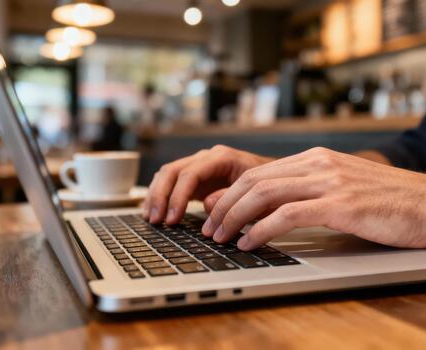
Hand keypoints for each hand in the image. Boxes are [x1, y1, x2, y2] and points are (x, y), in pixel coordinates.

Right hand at [144, 145, 273, 224]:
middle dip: (161, 196)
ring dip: (156, 196)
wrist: (274, 181)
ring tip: (151, 219)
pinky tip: (153, 213)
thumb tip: (206, 205)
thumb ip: (230, 197)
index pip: (190, 173)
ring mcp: (199, 166)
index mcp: (222, 158)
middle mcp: (207, 158)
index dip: (178, 196)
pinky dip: (160, 197)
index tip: (172, 218)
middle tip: (156, 220)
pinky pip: (171, 183)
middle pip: (172, 171)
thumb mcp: (255, 194)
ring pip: (167, 175)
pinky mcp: (195, 178)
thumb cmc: (268, 187)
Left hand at [202, 147, 425, 250]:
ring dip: (236, 217)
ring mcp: (329, 182)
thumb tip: (278, 209)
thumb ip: (312, 191)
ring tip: (222, 237)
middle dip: (225, 206)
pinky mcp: (340, 204)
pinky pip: (288, 215)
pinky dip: (262, 229)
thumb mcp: (346, 186)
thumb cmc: (392, 201)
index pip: (260, 172)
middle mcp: (318, 164)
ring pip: (264, 194)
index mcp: (316, 158)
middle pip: (254, 181)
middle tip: (211, 228)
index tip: (217, 213)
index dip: (232, 193)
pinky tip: (251, 242)